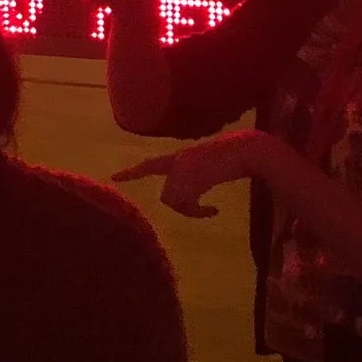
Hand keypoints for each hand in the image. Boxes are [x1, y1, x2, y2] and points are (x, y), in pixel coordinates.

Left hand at [113, 131, 271, 218]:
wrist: (247, 149)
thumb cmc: (233, 159)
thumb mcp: (207, 168)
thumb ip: (193, 179)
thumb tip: (181, 201)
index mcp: (178, 158)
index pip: (150, 165)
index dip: (133, 172)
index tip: (114, 177)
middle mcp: (178, 162)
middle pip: (167, 195)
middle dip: (182, 207)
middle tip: (203, 211)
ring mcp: (185, 169)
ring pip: (174, 200)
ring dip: (191, 210)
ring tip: (210, 210)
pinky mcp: (195, 176)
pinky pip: (186, 202)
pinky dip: (198, 212)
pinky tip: (214, 210)